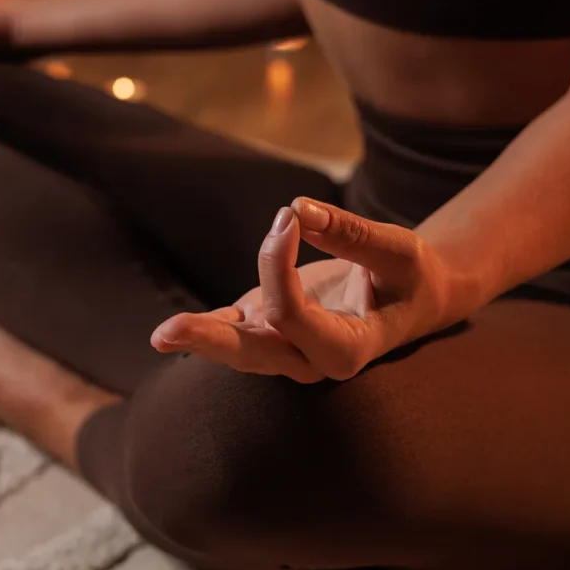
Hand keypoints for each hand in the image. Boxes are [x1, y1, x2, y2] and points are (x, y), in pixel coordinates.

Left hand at [151, 198, 453, 382]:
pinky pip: (232, 331)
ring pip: (235, 348)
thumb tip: (298, 209)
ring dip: (198, 338)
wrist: (409, 294)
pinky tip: (173, 331)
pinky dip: (207, 325)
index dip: (278, 265)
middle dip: (209, 341)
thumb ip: (352, 233)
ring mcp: (285, 350)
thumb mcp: (397, 250)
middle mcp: (310, 361)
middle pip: (252, 354)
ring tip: (160, 335)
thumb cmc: (408, 274)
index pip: (292, 315)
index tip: (288, 217)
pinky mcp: (268, 331)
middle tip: (165, 333)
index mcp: (348, 351)